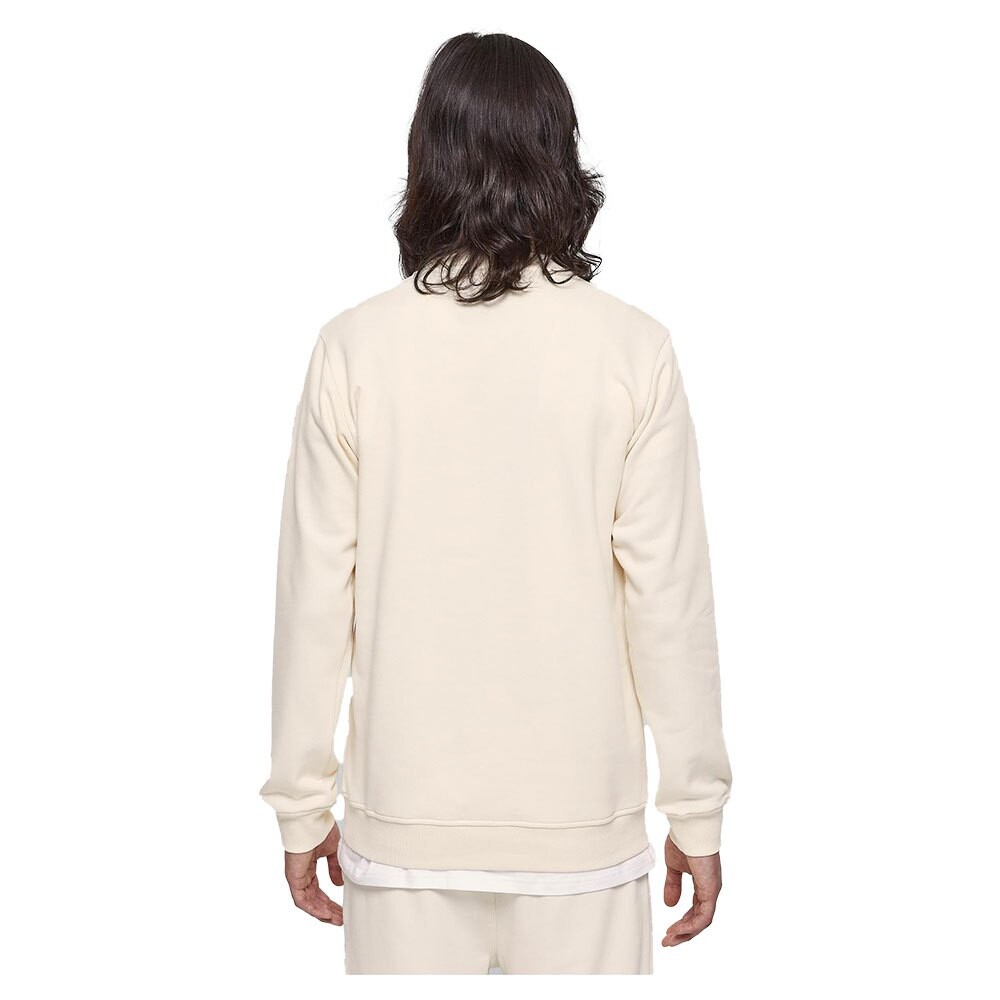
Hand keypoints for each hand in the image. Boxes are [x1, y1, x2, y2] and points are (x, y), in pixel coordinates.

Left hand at [283, 819, 344, 924]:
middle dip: (328, 911)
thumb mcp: (333, 851)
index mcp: (309, 868)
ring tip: (336, 920)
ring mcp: (296, 878)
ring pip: (308, 903)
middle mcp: (301, 875)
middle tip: (341, 919)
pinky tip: (325, 915)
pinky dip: (313, 909)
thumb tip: (338, 884)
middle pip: (314, 900)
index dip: (329, 902)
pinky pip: (301, 900)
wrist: (311, 821)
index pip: (318, 891)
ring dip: (322, 913)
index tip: (341, 910)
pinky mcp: (293, 878)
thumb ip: (334, 868)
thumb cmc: (321, 830)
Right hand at [662, 832, 721, 946]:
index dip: (682, 921)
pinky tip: (679, 930)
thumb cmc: (682, 841)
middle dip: (683, 932)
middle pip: (699, 919)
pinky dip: (691, 926)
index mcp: (703, 883)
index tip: (669, 931)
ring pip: (702, 921)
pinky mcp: (710, 890)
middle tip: (668, 941)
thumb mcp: (673, 867)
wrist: (689, 829)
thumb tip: (670, 905)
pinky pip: (704, 916)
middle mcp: (710, 889)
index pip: (695, 909)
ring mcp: (712, 890)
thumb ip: (673, 885)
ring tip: (670, 938)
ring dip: (686, 932)